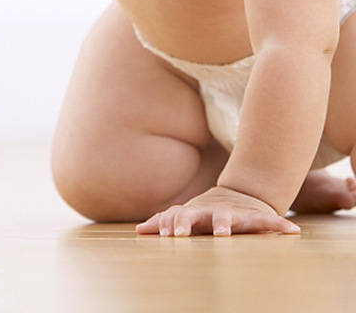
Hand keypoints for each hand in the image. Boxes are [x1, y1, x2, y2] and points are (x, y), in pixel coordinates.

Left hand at [135, 186, 301, 236]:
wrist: (241, 195)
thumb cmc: (208, 212)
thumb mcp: (188, 216)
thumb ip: (164, 222)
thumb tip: (139, 230)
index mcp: (194, 213)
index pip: (177, 217)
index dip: (170, 224)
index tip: (164, 235)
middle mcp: (211, 212)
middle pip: (195, 215)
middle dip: (185, 222)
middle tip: (178, 233)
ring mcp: (233, 214)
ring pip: (228, 219)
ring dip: (224, 225)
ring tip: (223, 233)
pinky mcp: (255, 217)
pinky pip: (269, 221)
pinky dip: (279, 225)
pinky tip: (291, 231)